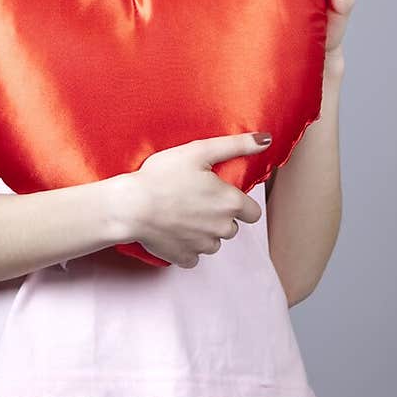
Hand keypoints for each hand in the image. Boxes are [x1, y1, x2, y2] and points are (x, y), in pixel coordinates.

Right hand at [115, 131, 267, 266]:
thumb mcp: (200, 151)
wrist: (131, 206)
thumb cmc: (162, 176)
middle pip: (232, 227)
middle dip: (219, 216)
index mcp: (230, 203)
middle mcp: (222, 228)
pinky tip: (174, 231)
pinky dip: (187, 247)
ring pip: (213, 242)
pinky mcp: (185, 258)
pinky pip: (194, 256)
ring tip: (182, 215)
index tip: (221, 195)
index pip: (254, 213)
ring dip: (204, 232)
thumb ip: (236, 145)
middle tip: (195, 200)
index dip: (240, 204)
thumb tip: (266, 139)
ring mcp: (204, 246)